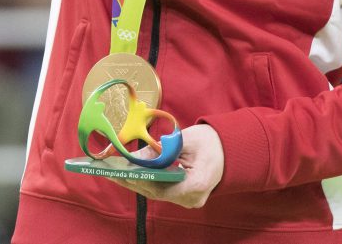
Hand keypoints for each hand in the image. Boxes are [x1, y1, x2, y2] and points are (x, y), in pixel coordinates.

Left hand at [109, 123, 224, 208]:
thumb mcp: (186, 140)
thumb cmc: (211, 142)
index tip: (122, 172)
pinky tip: (131, 173)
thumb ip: (162, 149)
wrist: (230, 149)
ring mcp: (189, 200)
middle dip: (132, 181)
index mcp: (197, 185)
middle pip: (156, 193)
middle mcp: (192, 199)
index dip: (140, 181)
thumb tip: (137, 157)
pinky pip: (162, 190)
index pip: (162, 189)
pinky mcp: (185, 196)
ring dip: (137, 182)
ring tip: (115, 171)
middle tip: (110, 172)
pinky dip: (147, 181)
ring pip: (157, 193)